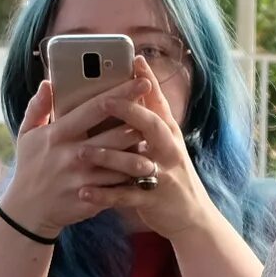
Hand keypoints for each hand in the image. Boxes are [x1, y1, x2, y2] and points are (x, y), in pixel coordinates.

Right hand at [1, 75, 170, 236]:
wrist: (27, 210)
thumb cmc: (30, 167)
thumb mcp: (26, 135)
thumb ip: (38, 108)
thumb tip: (47, 83)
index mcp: (58, 134)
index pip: (95, 108)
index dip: (121, 94)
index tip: (142, 82)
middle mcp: (72, 154)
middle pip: (116, 135)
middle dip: (139, 123)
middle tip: (156, 113)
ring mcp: (83, 178)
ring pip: (122, 163)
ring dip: (141, 152)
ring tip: (157, 142)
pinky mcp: (90, 198)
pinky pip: (118, 186)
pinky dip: (132, 177)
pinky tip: (145, 169)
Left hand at [102, 60, 212, 239]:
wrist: (192, 216)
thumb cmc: (170, 174)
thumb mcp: (165, 145)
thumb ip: (146, 123)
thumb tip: (124, 96)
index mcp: (168, 134)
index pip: (158, 102)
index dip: (147, 81)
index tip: (135, 60)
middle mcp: (168, 150)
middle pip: (152, 126)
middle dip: (130, 112)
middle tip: (106, 100)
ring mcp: (163, 175)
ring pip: (135, 162)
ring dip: (109, 157)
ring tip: (83, 152)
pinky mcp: (154, 200)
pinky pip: (126, 196)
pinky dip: (104, 194)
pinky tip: (84, 191)